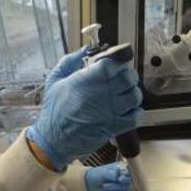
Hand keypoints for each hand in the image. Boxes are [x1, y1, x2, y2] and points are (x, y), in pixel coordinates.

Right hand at [27, 57, 143, 167]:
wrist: (53, 141)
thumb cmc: (54, 113)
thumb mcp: (54, 81)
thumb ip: (69, 61)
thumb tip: (84, 49)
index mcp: (83, 81)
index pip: (111, 64)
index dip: (117, 60)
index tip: (117, 61)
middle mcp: (97, 95)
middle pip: (126, 78)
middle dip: (127, 74)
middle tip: (123, 76)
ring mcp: (107, 112)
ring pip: (134, 96)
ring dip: (133, 92)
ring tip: (126, 93)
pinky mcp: (113, 127)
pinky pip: (135, 117)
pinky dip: (137, 112)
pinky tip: (129, 109)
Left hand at [85, 163, 131, 190]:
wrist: (91, 184)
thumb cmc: (97, 175)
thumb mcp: (103, 173)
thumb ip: (112, 174)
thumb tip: (119, 175)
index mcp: (121, 167)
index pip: (128, 171)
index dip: (124, 175)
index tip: (119, 179)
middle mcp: (124, 174)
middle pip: (128, 180)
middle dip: (118, 183)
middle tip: (106, 184)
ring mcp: (125, 183)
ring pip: (126, 187)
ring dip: (115, 188)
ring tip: (104, 185)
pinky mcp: (123, 190)